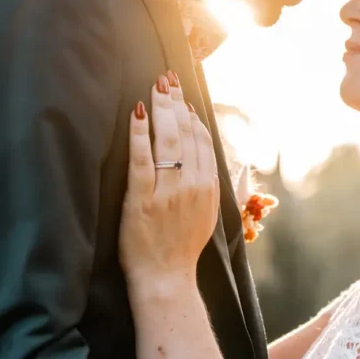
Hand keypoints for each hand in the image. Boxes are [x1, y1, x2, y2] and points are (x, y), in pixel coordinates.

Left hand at [119, 71, 219, 292]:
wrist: (167, 279)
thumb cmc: (183, 248)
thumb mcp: (210, 214)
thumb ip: (216, 184)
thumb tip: (221, 159)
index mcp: (209, 186)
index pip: (202, 139)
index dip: (191, 114)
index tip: (182, 96)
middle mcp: (193, 185)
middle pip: (185, 133)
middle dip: (176, 102)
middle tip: (166, 79)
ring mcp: (169, 191)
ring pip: (168, 141)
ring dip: (161, 109)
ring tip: (155, 87)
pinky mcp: (143, 199)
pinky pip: (142, 159)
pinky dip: (141, 134)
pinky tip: (138, 114)